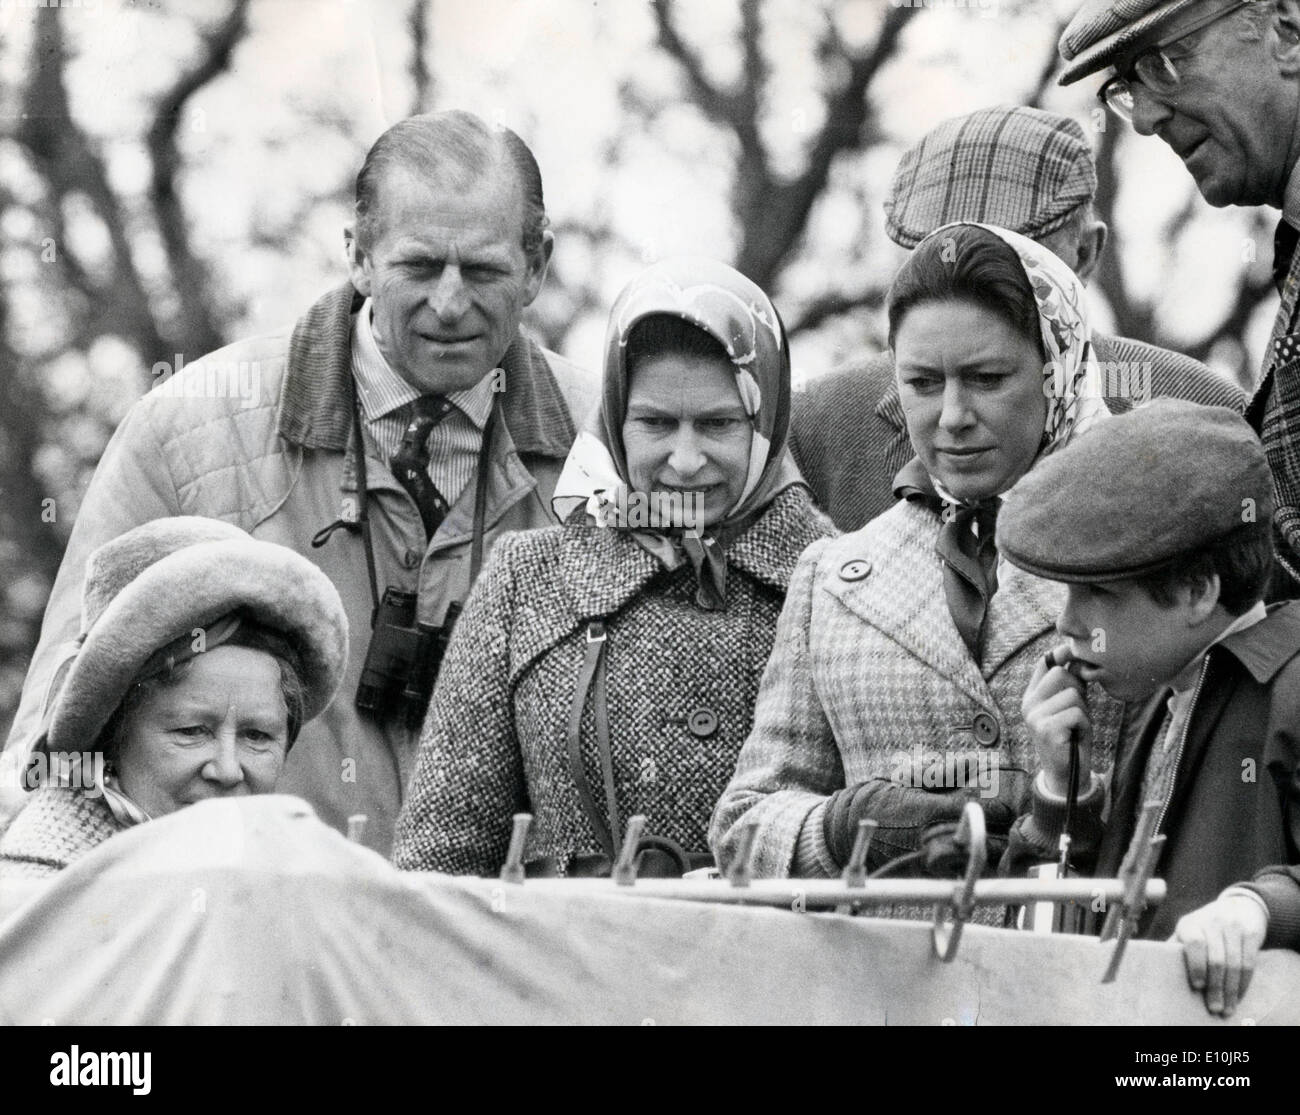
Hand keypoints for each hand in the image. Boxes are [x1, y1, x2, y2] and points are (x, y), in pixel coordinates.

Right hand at [1021, 644, 1091, 797]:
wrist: (1067, 774)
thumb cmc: (1071, 738)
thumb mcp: (1069, 707)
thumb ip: (1070, 684)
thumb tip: (1076, 656)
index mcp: (1032, 696)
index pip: (1044, 664)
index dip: (1061, 654)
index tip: (1072, 650)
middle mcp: (1028, 704)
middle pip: (1060, 674)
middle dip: (1078, 689)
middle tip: (1078, 711)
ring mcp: (1035, 716)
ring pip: (1072, 694)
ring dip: (1083, 711)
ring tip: (1076, 726)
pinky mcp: (1046, 729)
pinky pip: (1076, 713)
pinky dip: (1084, 724)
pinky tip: (1076, 735)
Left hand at [1173, 894, 1268, 1017]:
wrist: (1237, 906)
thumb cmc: (1206, 926)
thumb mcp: (1189, 930)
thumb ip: (1178, 947)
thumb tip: (1158, 971)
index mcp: (1190, 923)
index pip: (1194, 944)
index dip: (1196, 965)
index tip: (1197, 986)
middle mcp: (1212, 921)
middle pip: (1216, 959)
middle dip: (1215, 987)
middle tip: (1214, 1008)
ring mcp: (1233, 926)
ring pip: (1234, 964)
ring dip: (1231, 990)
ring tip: (1227, 1008)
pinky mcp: (1251, 933)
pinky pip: (1249, 963)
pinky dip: (1244, 983)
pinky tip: (1239, 995)